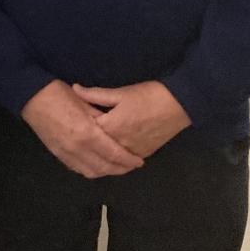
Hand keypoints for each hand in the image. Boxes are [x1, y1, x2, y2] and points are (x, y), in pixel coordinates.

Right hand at [21, 80, 143, 178]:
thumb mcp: (85, 103)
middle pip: (105, 167)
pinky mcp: (58, 154)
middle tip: (131, 165)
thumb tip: (115, 129)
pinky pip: (78, 168)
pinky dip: (91, 170)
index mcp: (88, 133)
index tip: (139, 161)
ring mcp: (66, 153)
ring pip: (92, 172)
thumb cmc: (59, 94)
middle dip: (121, 169)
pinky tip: (97, 165)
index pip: (114, 154)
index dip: (129, 160)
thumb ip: (101, 118)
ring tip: (116, 167)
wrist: (31, 97)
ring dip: (106, 172)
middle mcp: (78, 148)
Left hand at [73, 81, 190, 157]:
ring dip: (100, 155)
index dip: (78, 127)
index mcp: (112, 127)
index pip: (88, 132)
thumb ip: (95, 94)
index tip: (70, 124)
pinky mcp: (144, 154)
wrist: (179, 105)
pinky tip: (107, 155)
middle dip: (87, 144)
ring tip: (87, 150)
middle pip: (98, 148)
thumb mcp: (120, 93)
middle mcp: (121, 144)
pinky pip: (125, 161)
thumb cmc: (147, 96)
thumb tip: (74, 89)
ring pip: (111, 159)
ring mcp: (133, 151)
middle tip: (74, 141)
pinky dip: (115, 160)